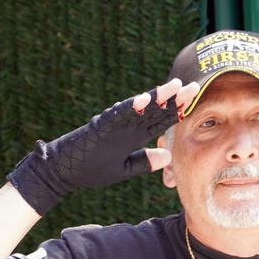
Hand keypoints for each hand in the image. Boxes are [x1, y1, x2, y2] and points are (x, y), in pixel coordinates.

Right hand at [7, 78, 199, 214]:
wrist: (63, 172)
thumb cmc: (91, 169)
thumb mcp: (123, 169)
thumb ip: (144, 161)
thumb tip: (168, 154)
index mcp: (133, 135)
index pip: (159, 121)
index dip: (177, 112)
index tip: (195, 103)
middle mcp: (126, 126)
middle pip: (154, 110)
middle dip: (173, 99)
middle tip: (193, 86)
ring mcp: (114, 124)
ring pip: (138, 108)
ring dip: (155, 97)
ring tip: (173, 86)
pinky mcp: (101, 126)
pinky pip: (117, 115)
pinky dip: (130, 107)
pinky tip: (143, 99)